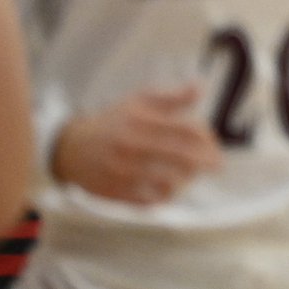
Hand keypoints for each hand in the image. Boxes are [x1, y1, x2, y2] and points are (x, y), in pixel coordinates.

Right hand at [51, 83, 222, 204]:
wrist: (70, 148)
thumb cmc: (112, 121)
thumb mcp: (139, 100)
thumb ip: (171, 97)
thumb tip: (200, 89)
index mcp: (141, 121)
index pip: (184, 130)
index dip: (206, 138)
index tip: (215, 144)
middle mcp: (132, 147)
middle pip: (181, 157)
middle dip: (205, 162)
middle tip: (217, 165)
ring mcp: (122, 172)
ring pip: (168, 181)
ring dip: (187, 179)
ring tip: (194, 176)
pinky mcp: (114, 193)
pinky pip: (148, 200)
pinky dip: (165, 196)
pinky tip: (173, 189)